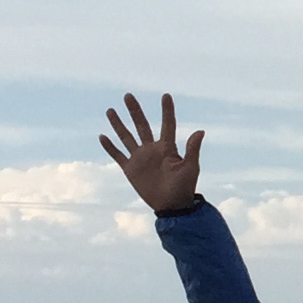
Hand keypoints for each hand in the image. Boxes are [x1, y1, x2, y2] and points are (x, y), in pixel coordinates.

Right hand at [99, 92, 202, 213]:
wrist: (172, 206)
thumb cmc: (184, 188)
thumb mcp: (190, 168)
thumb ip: (193, 150)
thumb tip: (200, 131)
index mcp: (168, 148)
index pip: (167, 125)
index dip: (167, 110)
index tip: (166, 96)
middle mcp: (152, 149)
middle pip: (141, 125)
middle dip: (135, 111)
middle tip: (128, 95)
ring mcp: (140, 158)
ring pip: (126, 137)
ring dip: (118, 124)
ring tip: (111, 110)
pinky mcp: (130, 169)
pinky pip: (118, 155)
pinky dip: (110, 147)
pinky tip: (102, 136)